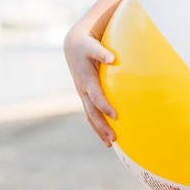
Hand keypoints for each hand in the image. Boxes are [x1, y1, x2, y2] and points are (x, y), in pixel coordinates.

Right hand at [63, 27, 116, 146]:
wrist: (73, 46)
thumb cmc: (86, 46)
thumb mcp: (92, 46)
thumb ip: (102, 52)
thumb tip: (112, 58)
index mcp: (86, 80)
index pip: (96, 96)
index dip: (105, 106)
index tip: (115, 116)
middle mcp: (83, 90)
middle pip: (92, 113)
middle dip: (102, 126)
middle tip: (114, 139)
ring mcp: (83, 95)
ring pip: (90, 116)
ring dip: (100, 130)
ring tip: (111, 143)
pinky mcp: (85, 96)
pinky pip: (91, 114)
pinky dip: (97, 125)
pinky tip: (107, 135)